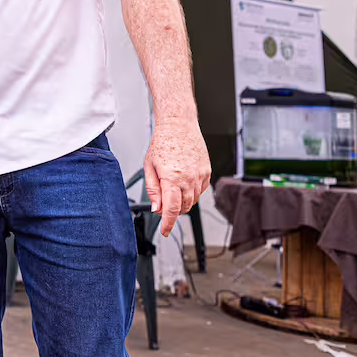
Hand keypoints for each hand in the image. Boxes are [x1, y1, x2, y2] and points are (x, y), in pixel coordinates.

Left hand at [144, 120, 211, 236]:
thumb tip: (156, 208)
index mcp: (171, 178)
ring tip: (172, 189)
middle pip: (183, 207)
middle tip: (163, 205)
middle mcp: (188, 179)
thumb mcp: (149, 166)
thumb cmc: (162, 142)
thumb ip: (153, 189)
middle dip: (173, 211)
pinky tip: (183, 182)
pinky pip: (200, 191)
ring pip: (192, 201)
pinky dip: (191, 192)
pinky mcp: (207, 172)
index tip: (165, 231)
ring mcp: (200, 176)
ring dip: (182, 202)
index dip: (168, 223)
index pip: (171, 209)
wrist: (179, 125)